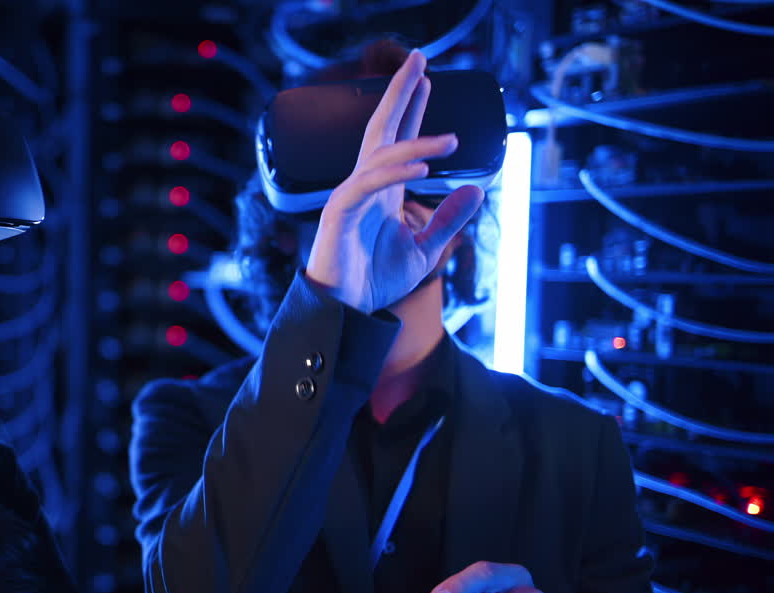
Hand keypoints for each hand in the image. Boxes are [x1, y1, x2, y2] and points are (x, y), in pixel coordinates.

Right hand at [305, 49, 484, 313]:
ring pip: (381, 154)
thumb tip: (478, 189)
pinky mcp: (339, 213)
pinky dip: (395, 172)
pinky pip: (368, 184)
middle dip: (400, 92)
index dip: (411, 107)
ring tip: (452, 140)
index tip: (426, 77)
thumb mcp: (424, 250)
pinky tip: (424, 168)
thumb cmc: (374, 281)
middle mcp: (364, 185)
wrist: (345, 312)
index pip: (397, 138)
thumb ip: (447, 219)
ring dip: (416, 141)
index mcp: (382, 190)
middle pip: (381, 127)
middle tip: (419, 57)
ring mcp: (350, 196)